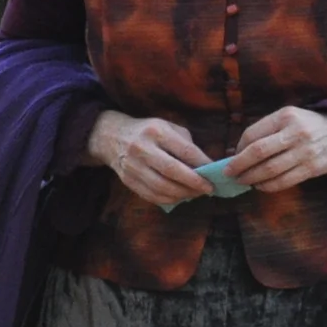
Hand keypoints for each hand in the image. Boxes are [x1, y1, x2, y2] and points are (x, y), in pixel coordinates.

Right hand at [87, 111, 213, 206]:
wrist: (112, 137)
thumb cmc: (149, 132)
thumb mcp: (168, 127)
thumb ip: (186, 144)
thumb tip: (205, 166)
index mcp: (157, 132)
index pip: (184, 151)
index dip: (202, 164)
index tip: (215, 173)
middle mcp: (142, 149)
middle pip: (171, 171)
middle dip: (194, 182)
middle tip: (209, 189)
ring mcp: (132, 166)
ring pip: (161, 186)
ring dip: (183, 194)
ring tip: (197, 194)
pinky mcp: (127, 180)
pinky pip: (151, 195)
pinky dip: (169, 199)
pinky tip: (180, 197)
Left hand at [227, 105, 326, 191]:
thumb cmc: (309, 125)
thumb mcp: (289, 117)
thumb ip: (266, 130)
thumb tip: (238, 151)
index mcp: (286, 117)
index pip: (253, 134)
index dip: (238, 148)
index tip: (232, 157)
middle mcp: (296, 133)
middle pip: (258, 152)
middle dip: (239, 165)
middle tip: (228, 174)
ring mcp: (305, 152)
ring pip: (270, 170)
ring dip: (251, 178)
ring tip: (243, 181)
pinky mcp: (312, 169)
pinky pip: (284, 181)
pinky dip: (268, 186)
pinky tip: (261, 186)